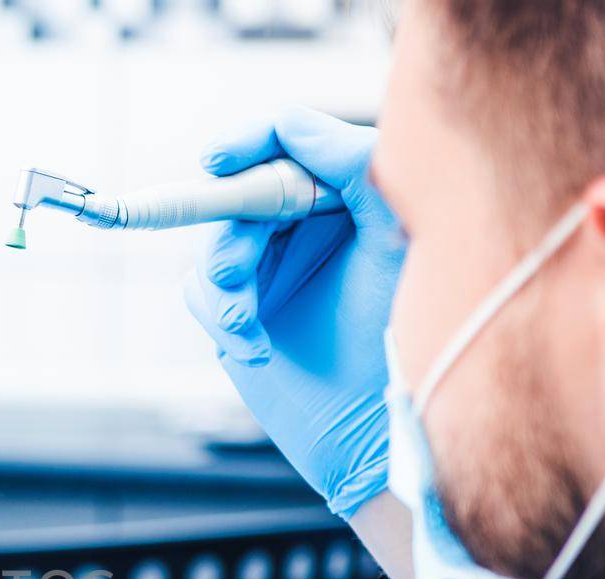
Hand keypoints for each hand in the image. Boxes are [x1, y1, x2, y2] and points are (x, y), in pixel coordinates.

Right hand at [182, 105, 406, 517]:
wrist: (376, 430)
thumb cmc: (404, 334)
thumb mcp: (391, 231)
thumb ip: (354, 162)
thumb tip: (289, 122)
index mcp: (349, 195)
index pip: (288, 141)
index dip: (250, 142)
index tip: (218, 159)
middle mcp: (308, 226)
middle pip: (241, 193)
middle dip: (234, 231)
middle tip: (236, 271)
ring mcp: (272, 270)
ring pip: (214, 243)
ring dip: (225, 283)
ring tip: (247, 324)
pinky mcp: (241, 313)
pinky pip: (200, 293)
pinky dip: (219, 318)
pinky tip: (256, 349)